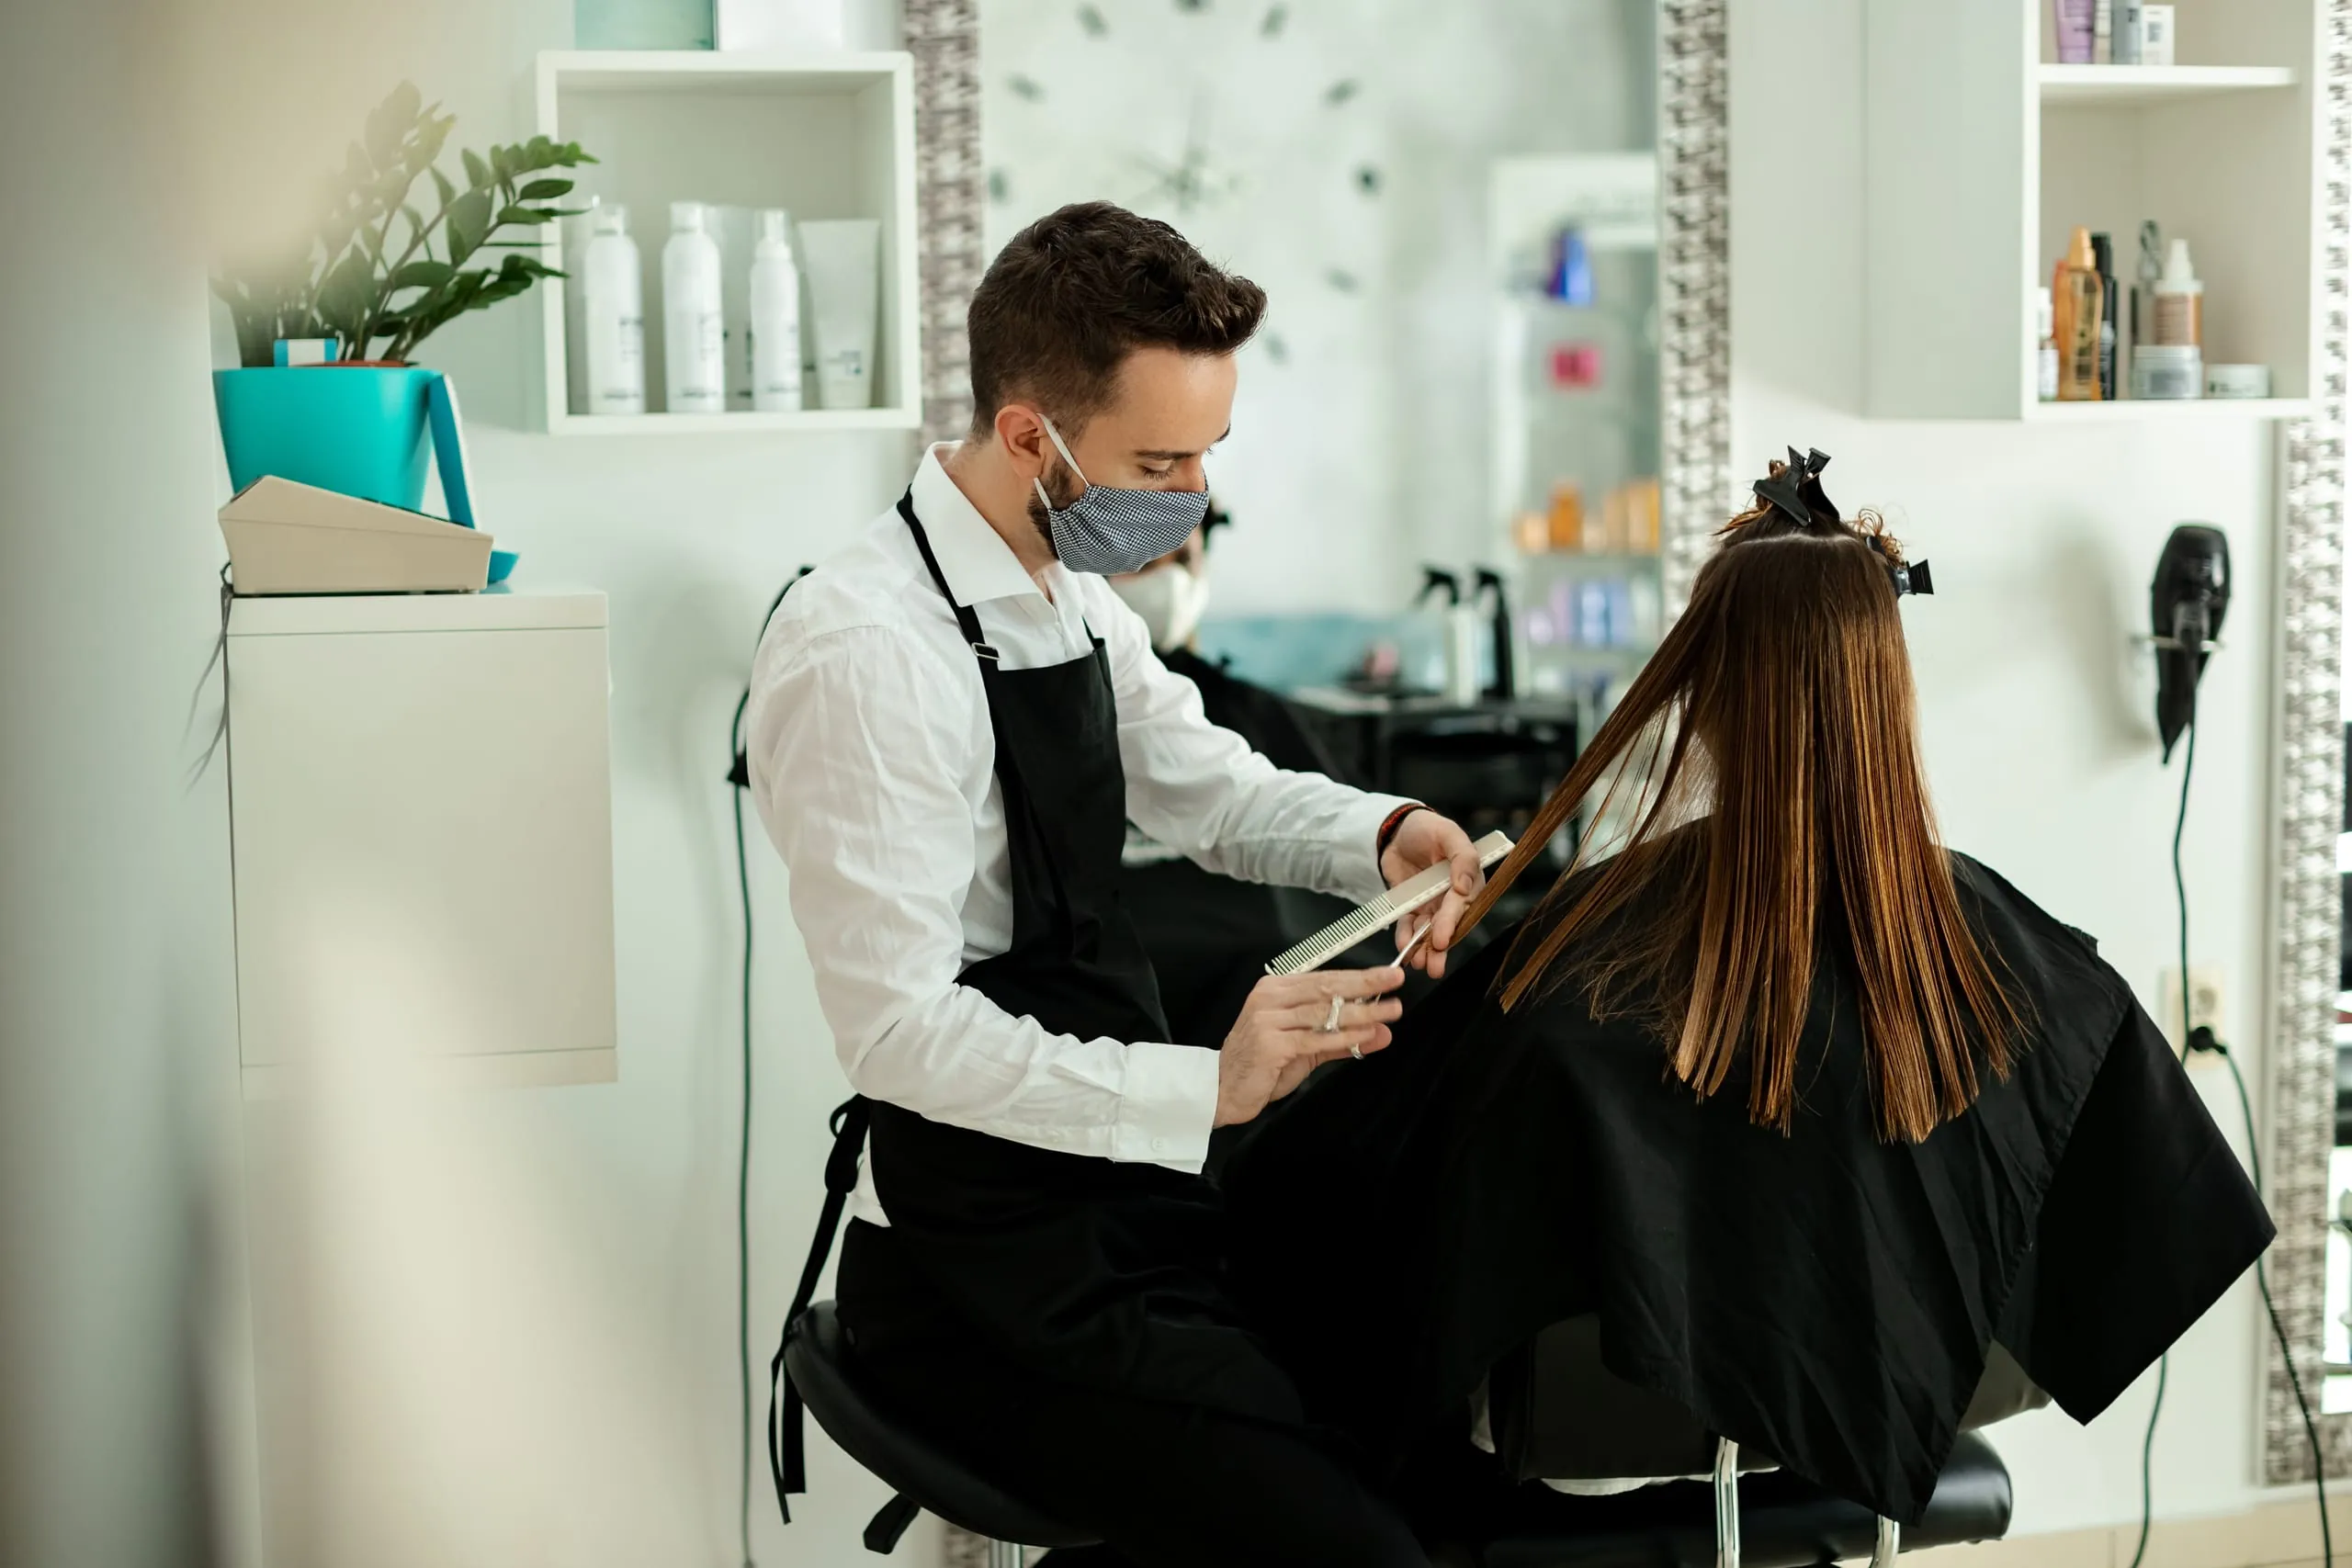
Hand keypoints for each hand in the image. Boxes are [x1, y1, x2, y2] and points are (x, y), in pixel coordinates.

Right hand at [1215, 967, 1406, 1127]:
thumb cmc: (1262, 1065)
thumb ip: (1343, 1039)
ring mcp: (1267, 1019)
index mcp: (1276, 989)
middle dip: (1365, 984)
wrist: (1222, 1089)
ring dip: (1360, 1012)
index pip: (1324, 978)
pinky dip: (1342, 1037)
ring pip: (1323, 1012)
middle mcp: (1269, 998)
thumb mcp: (1307, 1049)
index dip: (1359, 977)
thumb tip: (1382, 1030)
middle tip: (1395, 981)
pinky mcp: (1269, 1043)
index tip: (1388, 975)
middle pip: (1325, 988)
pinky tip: (1365, 1035)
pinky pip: (1314, 1038)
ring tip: (1389, 1012)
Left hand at [1380, 809, 1483, 978]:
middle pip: (1448, 925)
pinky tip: (1403, 948)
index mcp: (1468, 879)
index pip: (1462, 905)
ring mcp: (1431, 903)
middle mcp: (1452, 896)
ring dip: (1424, 949)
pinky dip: (1406, 938)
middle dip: (1441, 947)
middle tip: (1434, 966)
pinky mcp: (1412, 907)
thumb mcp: (1448, 833)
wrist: (1395, 829)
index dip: (1452, 923)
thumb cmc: (1427, 828)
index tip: (1443, 939)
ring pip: (1429, 931)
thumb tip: (1465, 886)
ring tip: (1418, 963)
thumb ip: (1463, 857)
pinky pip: (1409, 925)